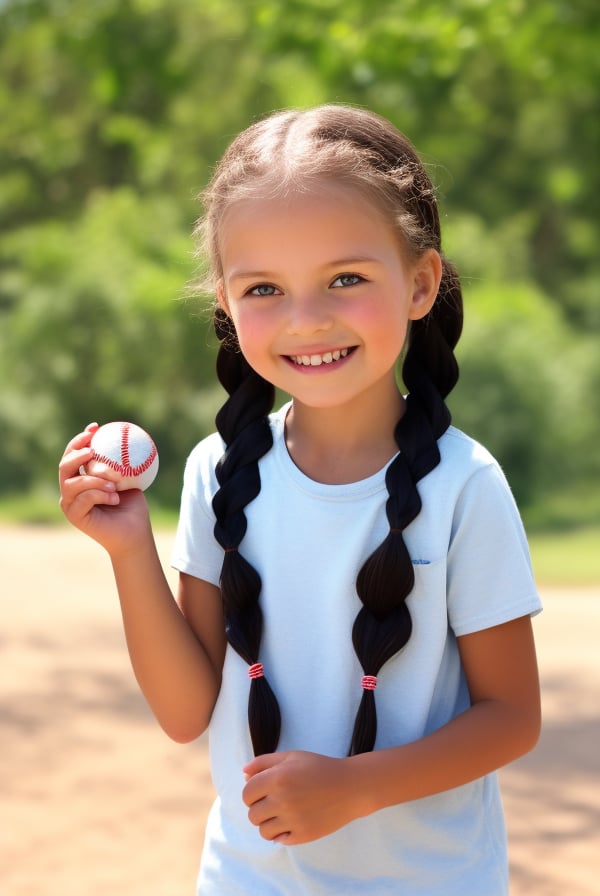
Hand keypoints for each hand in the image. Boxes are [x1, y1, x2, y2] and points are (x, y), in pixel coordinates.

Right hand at [58, 423, 150, 556]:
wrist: (135, 532)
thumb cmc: (133, 505)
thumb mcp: (129, 477)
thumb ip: (121, 460)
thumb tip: (126, 433)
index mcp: (80, 478)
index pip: (73, 454)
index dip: (80, 439)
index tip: (95, 427)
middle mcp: (71, 490)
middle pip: (64, 465)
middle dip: (76, 452)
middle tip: (92, 448)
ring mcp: (70, 504)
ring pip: (72, 482)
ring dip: (93, 479)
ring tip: (112, 483)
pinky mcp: (75, 516)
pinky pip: (83, 499)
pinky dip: (99, 495)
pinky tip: (114, 497)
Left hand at [242, 750, 365, 844]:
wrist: (350, 787)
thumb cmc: (319, 768)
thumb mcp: (292, 756)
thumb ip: (264, 762)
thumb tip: (243, 773)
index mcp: (277, 778)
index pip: (246, 794)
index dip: (252, 792)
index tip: (263, 790)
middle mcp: (282, 800)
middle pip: (252, 814)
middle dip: (259, 808)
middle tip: (274, 801)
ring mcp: (292, 820)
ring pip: (263, 831)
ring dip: (268, 823)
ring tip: (281, 813)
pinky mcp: (303, 835)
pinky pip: (278, 840)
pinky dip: (281, 833)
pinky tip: (291, 822)